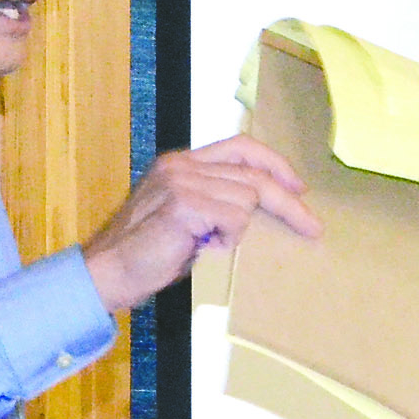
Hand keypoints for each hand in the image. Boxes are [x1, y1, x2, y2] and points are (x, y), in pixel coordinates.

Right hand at [82, 135, 321, 312]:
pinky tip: (204, 248)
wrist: (107, 272)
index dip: (274, 163)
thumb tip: (256, 209)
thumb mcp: (185, 218)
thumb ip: (214, 203)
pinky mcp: (183, 205)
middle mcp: (182, 165)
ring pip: (246, 199)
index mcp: (181, 163)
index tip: (297, 186)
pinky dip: (229, 239)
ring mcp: (181, 182)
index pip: (240, 146)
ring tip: (212, 246)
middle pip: (253, 174)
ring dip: (241, 230)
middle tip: (311, 226)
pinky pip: (233, 218)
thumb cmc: (145, 254)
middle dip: (288, 202)